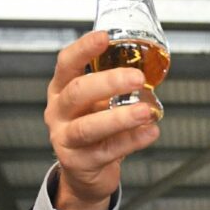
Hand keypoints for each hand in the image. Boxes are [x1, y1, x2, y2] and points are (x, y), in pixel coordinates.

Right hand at [44, 31, 160, 209]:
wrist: (85, 172)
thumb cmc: (95, 131)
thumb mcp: (98, 104)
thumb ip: (115, 89)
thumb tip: (150, 68)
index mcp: (62, 90)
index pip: (67, 64)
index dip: (83, 49)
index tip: (104, 37)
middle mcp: (59, 112)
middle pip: (77, 92)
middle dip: (108, 83)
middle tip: (137, 78)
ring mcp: (65, 138)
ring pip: (88, 126)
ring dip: (120, 118)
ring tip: (145, 111)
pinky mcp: (79, 162)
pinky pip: (107, 151)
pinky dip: (131, 141)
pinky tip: (150, 132)